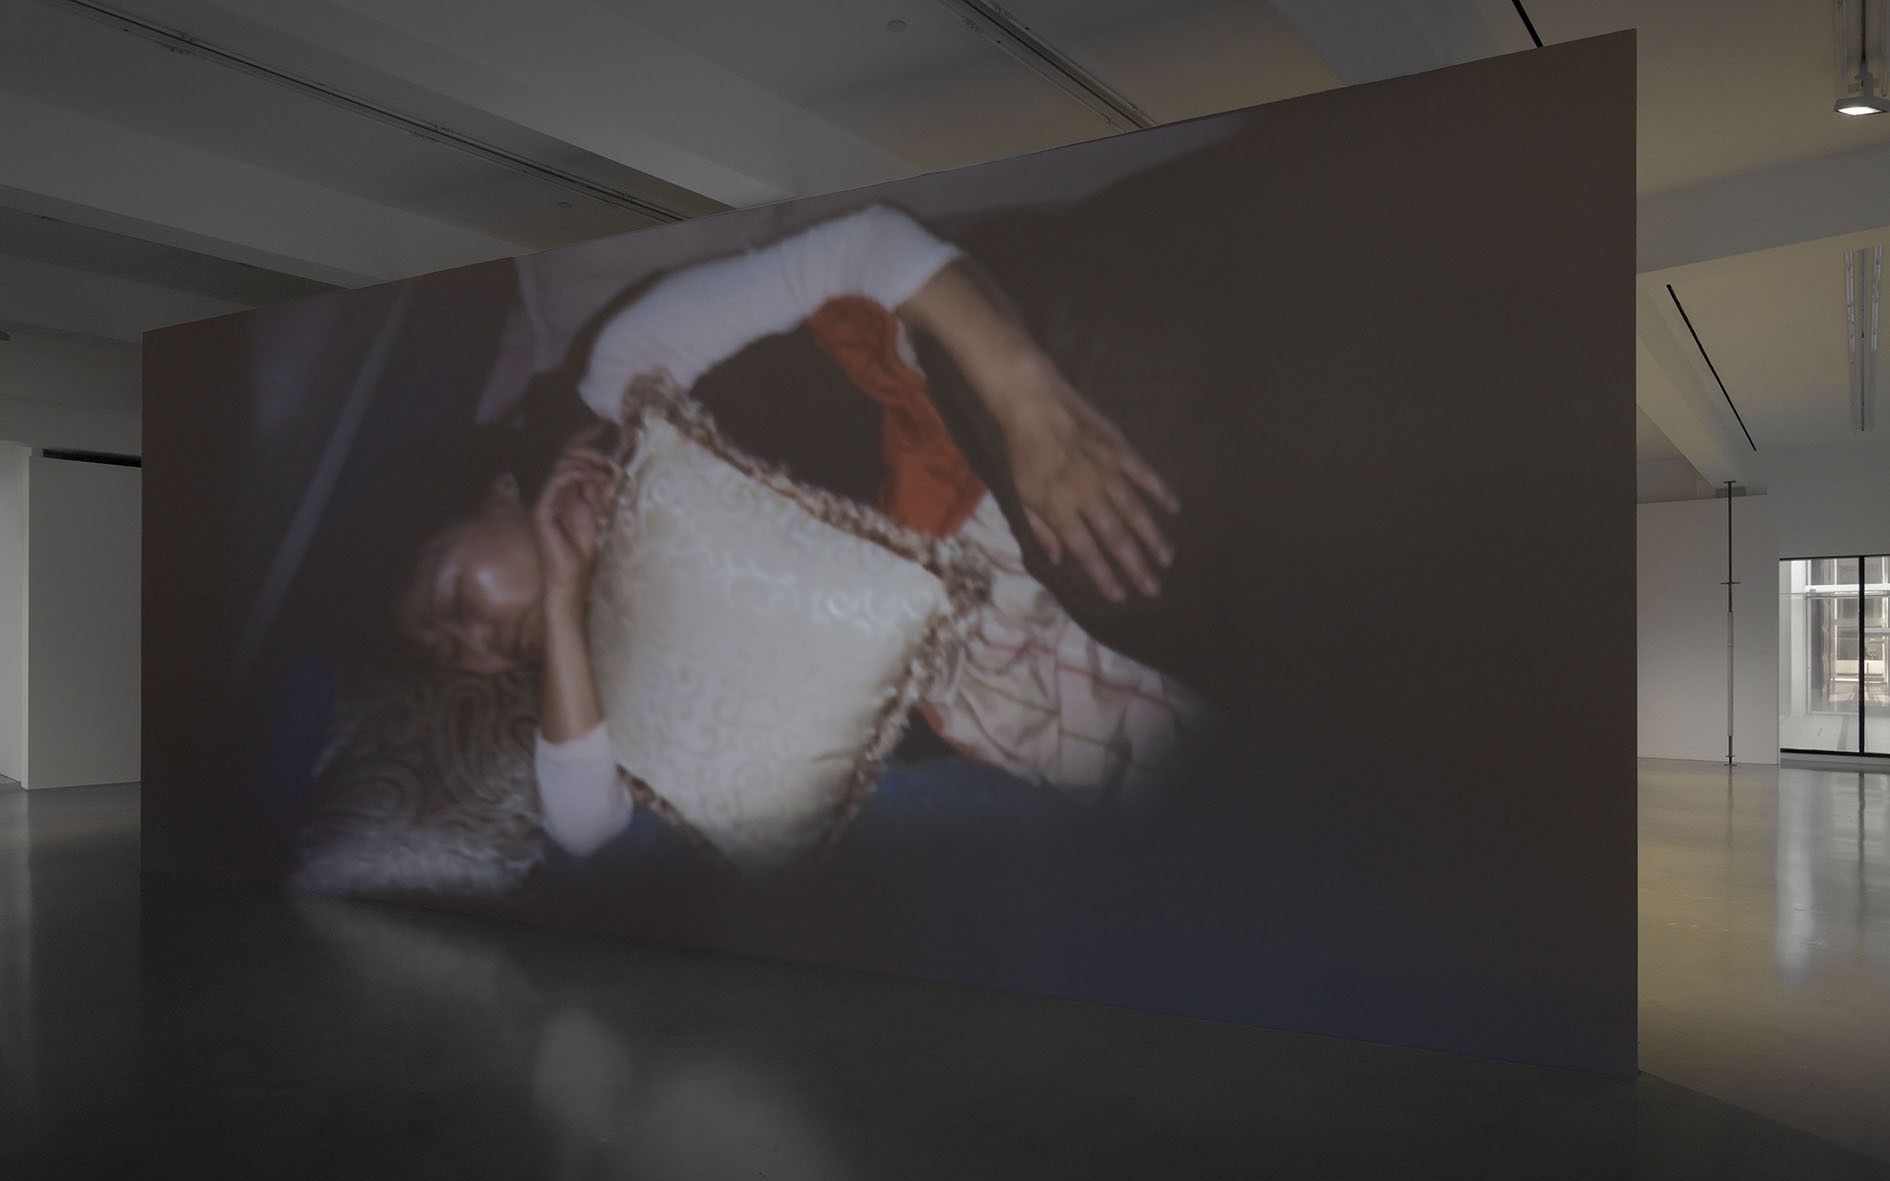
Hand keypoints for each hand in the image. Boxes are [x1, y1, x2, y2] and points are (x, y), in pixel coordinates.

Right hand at [532, 422, 618, 608]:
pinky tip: (590, 477)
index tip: (602, 426)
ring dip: (585, 463)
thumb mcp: (599, 513)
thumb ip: (600, 491)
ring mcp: (546, 499)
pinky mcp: (542, 509)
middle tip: (606, 458)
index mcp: (568, 490)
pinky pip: (556, 482)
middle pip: (566, 456)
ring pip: (561, 466)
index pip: (573, 457)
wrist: (572, 576)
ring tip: (602, 471)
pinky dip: (574, 475)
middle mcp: (555, 491)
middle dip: (588, 451)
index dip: (584, 439)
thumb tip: (607, 469)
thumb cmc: (585, 549)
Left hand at [1001, 375, 1177, 602]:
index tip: (1120, 596)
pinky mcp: (1119, 449)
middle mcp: (1088, 493)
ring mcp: (1107, 470)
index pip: (1085, 549)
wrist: (1034, 404)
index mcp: (1060, 506)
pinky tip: (1173, 507)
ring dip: (1151, 536)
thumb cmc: (1021, 453)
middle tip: (1154, 588)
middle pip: (1115, 536)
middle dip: (1135, 565)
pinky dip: (1159, 489)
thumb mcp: (1019, 494)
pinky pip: (1143, 472)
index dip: (1104, 575)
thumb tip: (1057, 560)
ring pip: (1134, 510)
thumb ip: (1039, 528)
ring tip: (1167, 559)